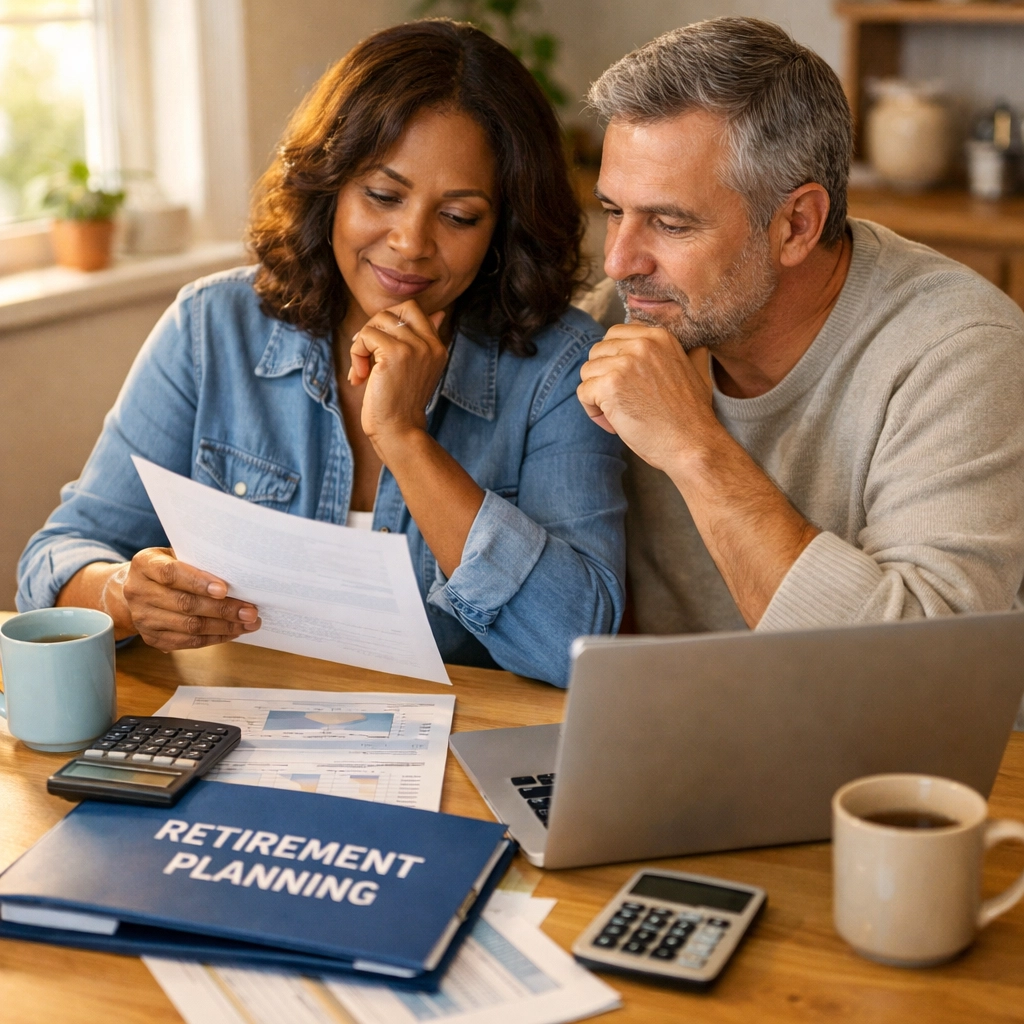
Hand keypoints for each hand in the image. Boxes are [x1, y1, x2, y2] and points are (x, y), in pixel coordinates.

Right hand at [113, 548, 259, 650]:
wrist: (138, 588)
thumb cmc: (168, 566)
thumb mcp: (176, 554)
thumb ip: (197, 560)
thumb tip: (235, 573)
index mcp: (144, 565)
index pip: (171, 574)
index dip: (198, 582)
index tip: (224, 589)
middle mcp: (138, 592)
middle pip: (184, 604)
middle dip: (222, 609)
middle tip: (250, 611)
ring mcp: (143, 618)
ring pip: (188, 626)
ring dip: (223, 627)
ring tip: (248, 623)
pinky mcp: (152, 638)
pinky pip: (187, 642)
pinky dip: (213, 638)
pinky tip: (232, 632)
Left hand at [349, 301, 446, 455]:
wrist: (399, 431)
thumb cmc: (401, 403)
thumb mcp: (419, 368)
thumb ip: (423, 340)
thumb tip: (438, 313)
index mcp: (437, 346)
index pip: (414, 309)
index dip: (390, 321)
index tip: (377, 347)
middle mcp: (430, 344)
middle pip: (397, 308)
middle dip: (375, 325)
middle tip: (366, 350)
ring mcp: (414, 347)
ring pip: (378, 320)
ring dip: (361, 343)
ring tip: (361, 369)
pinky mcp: (395, 353)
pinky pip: (366, 336)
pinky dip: (356, 354)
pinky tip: (359, 376)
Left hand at [577, 324, 717, 472]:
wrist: (691, 443)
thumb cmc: (692, 416)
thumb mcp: (697, 372)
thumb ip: (690, 354)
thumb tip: (694, 348)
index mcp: (658, 337)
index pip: (615, 334)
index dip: (613, 360)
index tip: (626, 383)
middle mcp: (640, 344)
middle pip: (597, 352)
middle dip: (602, 377)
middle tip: (620, 401)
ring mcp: (624, 364)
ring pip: (587, 372)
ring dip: (596, 395)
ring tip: (618, 414)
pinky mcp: (610, 386)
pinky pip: (583, 392)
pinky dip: (592, 411)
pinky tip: (613, 423)